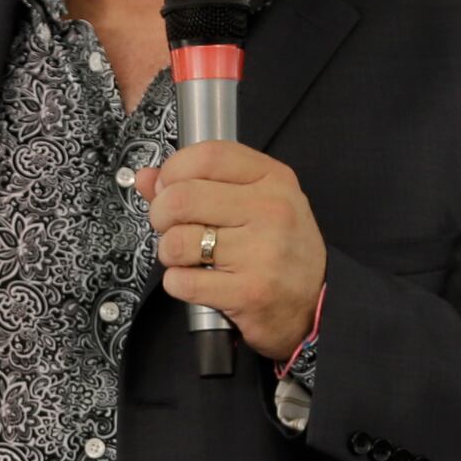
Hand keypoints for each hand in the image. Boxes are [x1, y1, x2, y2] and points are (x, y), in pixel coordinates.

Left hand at [149, 141, 325, 362]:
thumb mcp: (254, 203)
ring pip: (178, 241)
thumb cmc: (280, 249)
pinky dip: (178, 284)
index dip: (173, 170)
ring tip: (187, 257)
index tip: (168, 188)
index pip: (208, 156)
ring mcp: (262, 252)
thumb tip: (146, 177)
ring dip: (169, 252)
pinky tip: (197, 281)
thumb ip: (198, 183)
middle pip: (182, 197)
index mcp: (273, 179)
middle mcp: (272, 210)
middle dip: (161, 215)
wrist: (315, 304)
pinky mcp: (249, 292)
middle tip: (170, 227)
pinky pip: (183, 281)